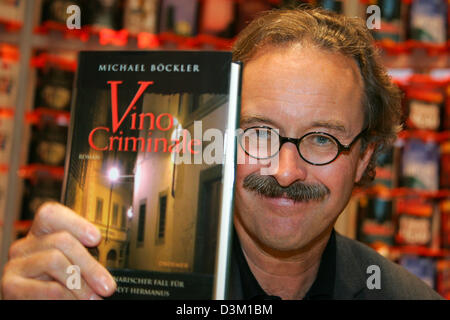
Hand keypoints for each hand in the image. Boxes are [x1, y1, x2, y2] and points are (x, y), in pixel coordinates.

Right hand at [1, 202, 116, 299]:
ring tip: (93, 299)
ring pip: (55, 260)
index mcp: (42, 235)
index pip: (52, 214)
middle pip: (62, 240)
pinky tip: (75, 302)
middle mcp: (26, 246)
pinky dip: (67, 297)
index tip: (96, 238)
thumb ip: (87, 257)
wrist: (42, 306)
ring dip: (80, 284)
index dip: (76, 223)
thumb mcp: (76, 268)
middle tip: (107, 286)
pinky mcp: (10, 286)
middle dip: (90, 265)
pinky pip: (48, 288)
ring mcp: (16, 265)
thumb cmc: (64, 288)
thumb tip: (111, 255)